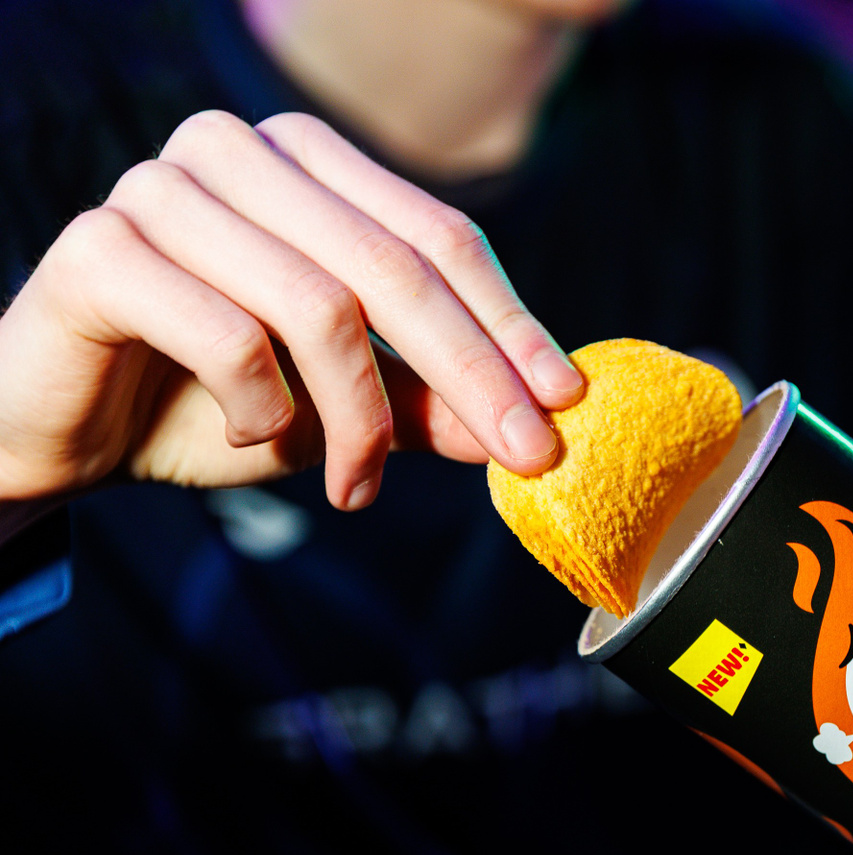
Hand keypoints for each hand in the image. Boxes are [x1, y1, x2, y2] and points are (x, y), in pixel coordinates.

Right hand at [0, 110, 582, 515]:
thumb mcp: (345, 406)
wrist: (67, 430)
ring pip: (320, 306)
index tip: (563, 403)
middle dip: (473, 372)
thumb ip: (432, 402)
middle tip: (521, 455)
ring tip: (358, 483)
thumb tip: (534, 421)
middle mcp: (238, 153)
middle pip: (395, 266)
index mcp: (308, 163)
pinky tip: (254, 435)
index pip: (440, 236)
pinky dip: (262, 407)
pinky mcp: (99, 248)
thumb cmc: (211, 400)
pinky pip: (227, 334)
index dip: (510, 323)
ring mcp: (162, 190)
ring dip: (360, 417)